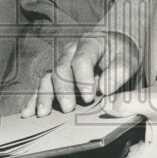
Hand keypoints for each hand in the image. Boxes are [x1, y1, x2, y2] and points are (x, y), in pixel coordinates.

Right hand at [20, 31, 139, 117]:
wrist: (116, 47)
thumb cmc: (122, 54)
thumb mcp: (128, 59)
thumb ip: (119, 71)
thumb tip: (104, 88)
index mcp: (89, 43)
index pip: (82, 60)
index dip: (84, 79)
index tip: (89, 98)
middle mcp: (71, 52)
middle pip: (61, 69)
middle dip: (63, 90)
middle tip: (68, 108)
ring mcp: (61, 64)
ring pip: (48, 78)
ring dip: (45, 96)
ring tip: (43, 113)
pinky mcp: (56, 77)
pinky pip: (42, 87)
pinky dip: (34, 99)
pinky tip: (28, 112)